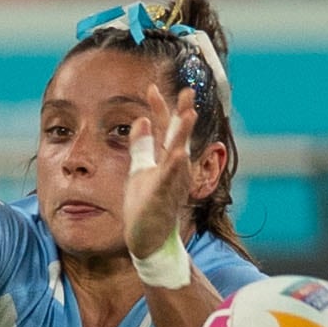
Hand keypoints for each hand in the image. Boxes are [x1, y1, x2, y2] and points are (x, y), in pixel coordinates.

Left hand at [121, 83, 198, 268]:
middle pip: (178, 135)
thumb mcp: (139, 170)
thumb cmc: (145, 206)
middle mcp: (171, 169)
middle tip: (188, 91)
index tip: (151, 86)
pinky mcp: (163, 199)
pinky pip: (170, 181)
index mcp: (163, 159)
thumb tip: (139, 120)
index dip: (158, 107)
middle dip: (183, 113)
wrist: (147, 240)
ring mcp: (170, 183)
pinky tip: (179, 153)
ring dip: (184, 135)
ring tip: (189, 115)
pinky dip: (175, 167)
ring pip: (179, 155)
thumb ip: (141, 146)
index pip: (162, 128)